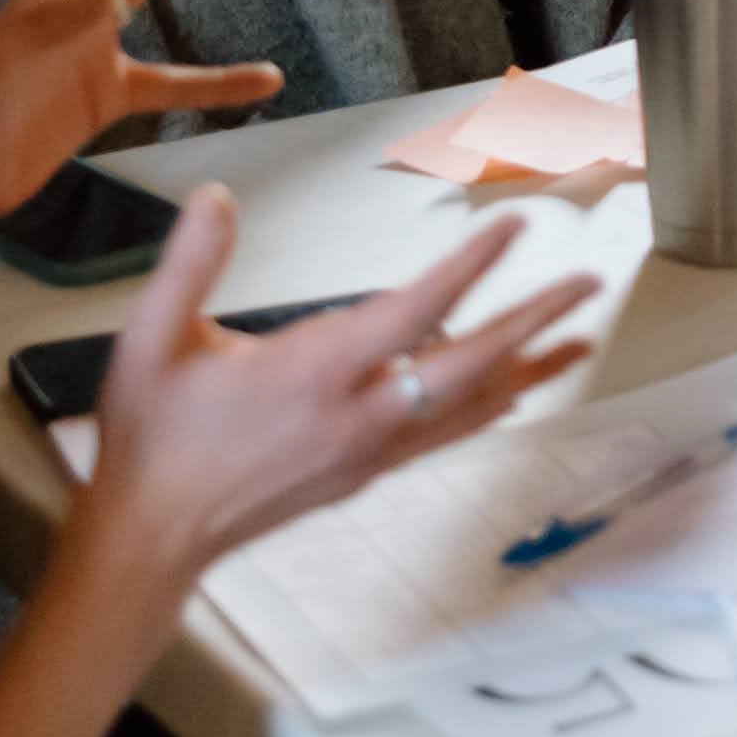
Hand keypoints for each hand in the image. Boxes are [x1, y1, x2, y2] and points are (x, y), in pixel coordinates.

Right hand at [77, 189, 601, 579]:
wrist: (150, 537)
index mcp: (311, 375)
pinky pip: (442, 434)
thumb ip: (189, 263)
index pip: (412, 311)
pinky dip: (485, 405)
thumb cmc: (153, 440)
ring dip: (528, 368)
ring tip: (578, 342)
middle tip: (586, 286)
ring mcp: (366, 451)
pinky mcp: (363, 473)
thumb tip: (215, 198)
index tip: (513, 229)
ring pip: (468, 405)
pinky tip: (511, 394)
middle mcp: (354, 416)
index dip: (468, 267)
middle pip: (469, 365)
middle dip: (534, 321)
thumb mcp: (151, 339)